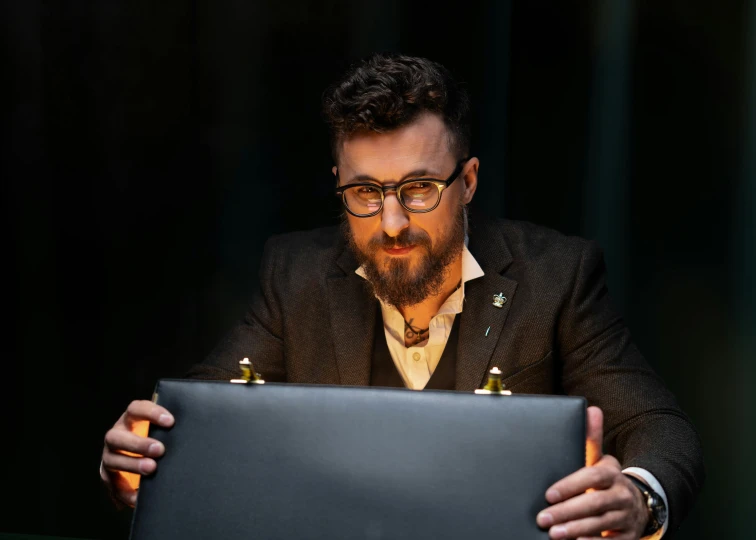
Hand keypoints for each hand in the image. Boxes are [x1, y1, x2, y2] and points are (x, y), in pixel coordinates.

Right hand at [100, 400, 174, 507]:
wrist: (144, 454)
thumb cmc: (160, 438)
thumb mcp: (164, 429)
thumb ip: (174, 426)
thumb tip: (200, 426)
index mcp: (131, 419)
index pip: (137, 409)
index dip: (151, 413)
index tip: (170, 421)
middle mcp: (117, 435)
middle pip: (117, 436)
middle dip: (138, 444)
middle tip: (160, 450)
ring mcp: (110, 454)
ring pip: (112, 459)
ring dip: (132, 465)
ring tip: (151, 469)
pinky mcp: (108, 474)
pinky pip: (113, 484)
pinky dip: (124, 492)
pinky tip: (138, 497)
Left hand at [536, 406, 648, 538]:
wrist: (636, 504)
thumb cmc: (604, 481)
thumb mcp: (598, 460)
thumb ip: (590, 438)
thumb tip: (591, 408)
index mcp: (611, 472)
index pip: (591, 477)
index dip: (570, 486)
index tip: (548, 495)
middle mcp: (622, 494)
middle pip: (594, 503)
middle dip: (567, 512)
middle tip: (543, 519)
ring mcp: (627, 516)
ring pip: (601, 524)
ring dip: (576, 530)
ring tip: (554, 534)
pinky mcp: (630, 536)